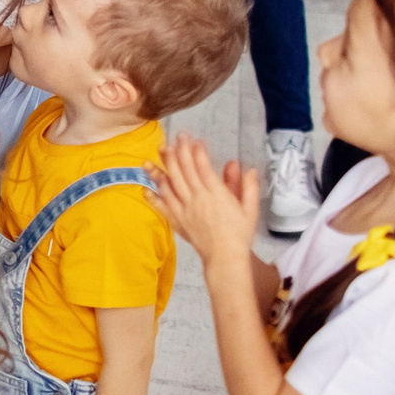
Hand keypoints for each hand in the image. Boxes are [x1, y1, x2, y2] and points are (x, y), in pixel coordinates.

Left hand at [150, 135, 260, 268]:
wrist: (225, 257)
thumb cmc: (239, 234)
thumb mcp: (250, 209)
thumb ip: (248, 187)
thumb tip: (249, 169)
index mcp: (216, 194)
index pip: (203, 167)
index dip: (197, 151)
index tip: (194, 140)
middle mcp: (198, 198)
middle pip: (184, 170)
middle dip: (179, 151)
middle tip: (177, 137)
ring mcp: (185, 209)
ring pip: (170, 184)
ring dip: (162, 167)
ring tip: (157, 152)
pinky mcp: (177, 220)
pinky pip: (162, 206)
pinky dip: (152, 196)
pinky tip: (144, 187)